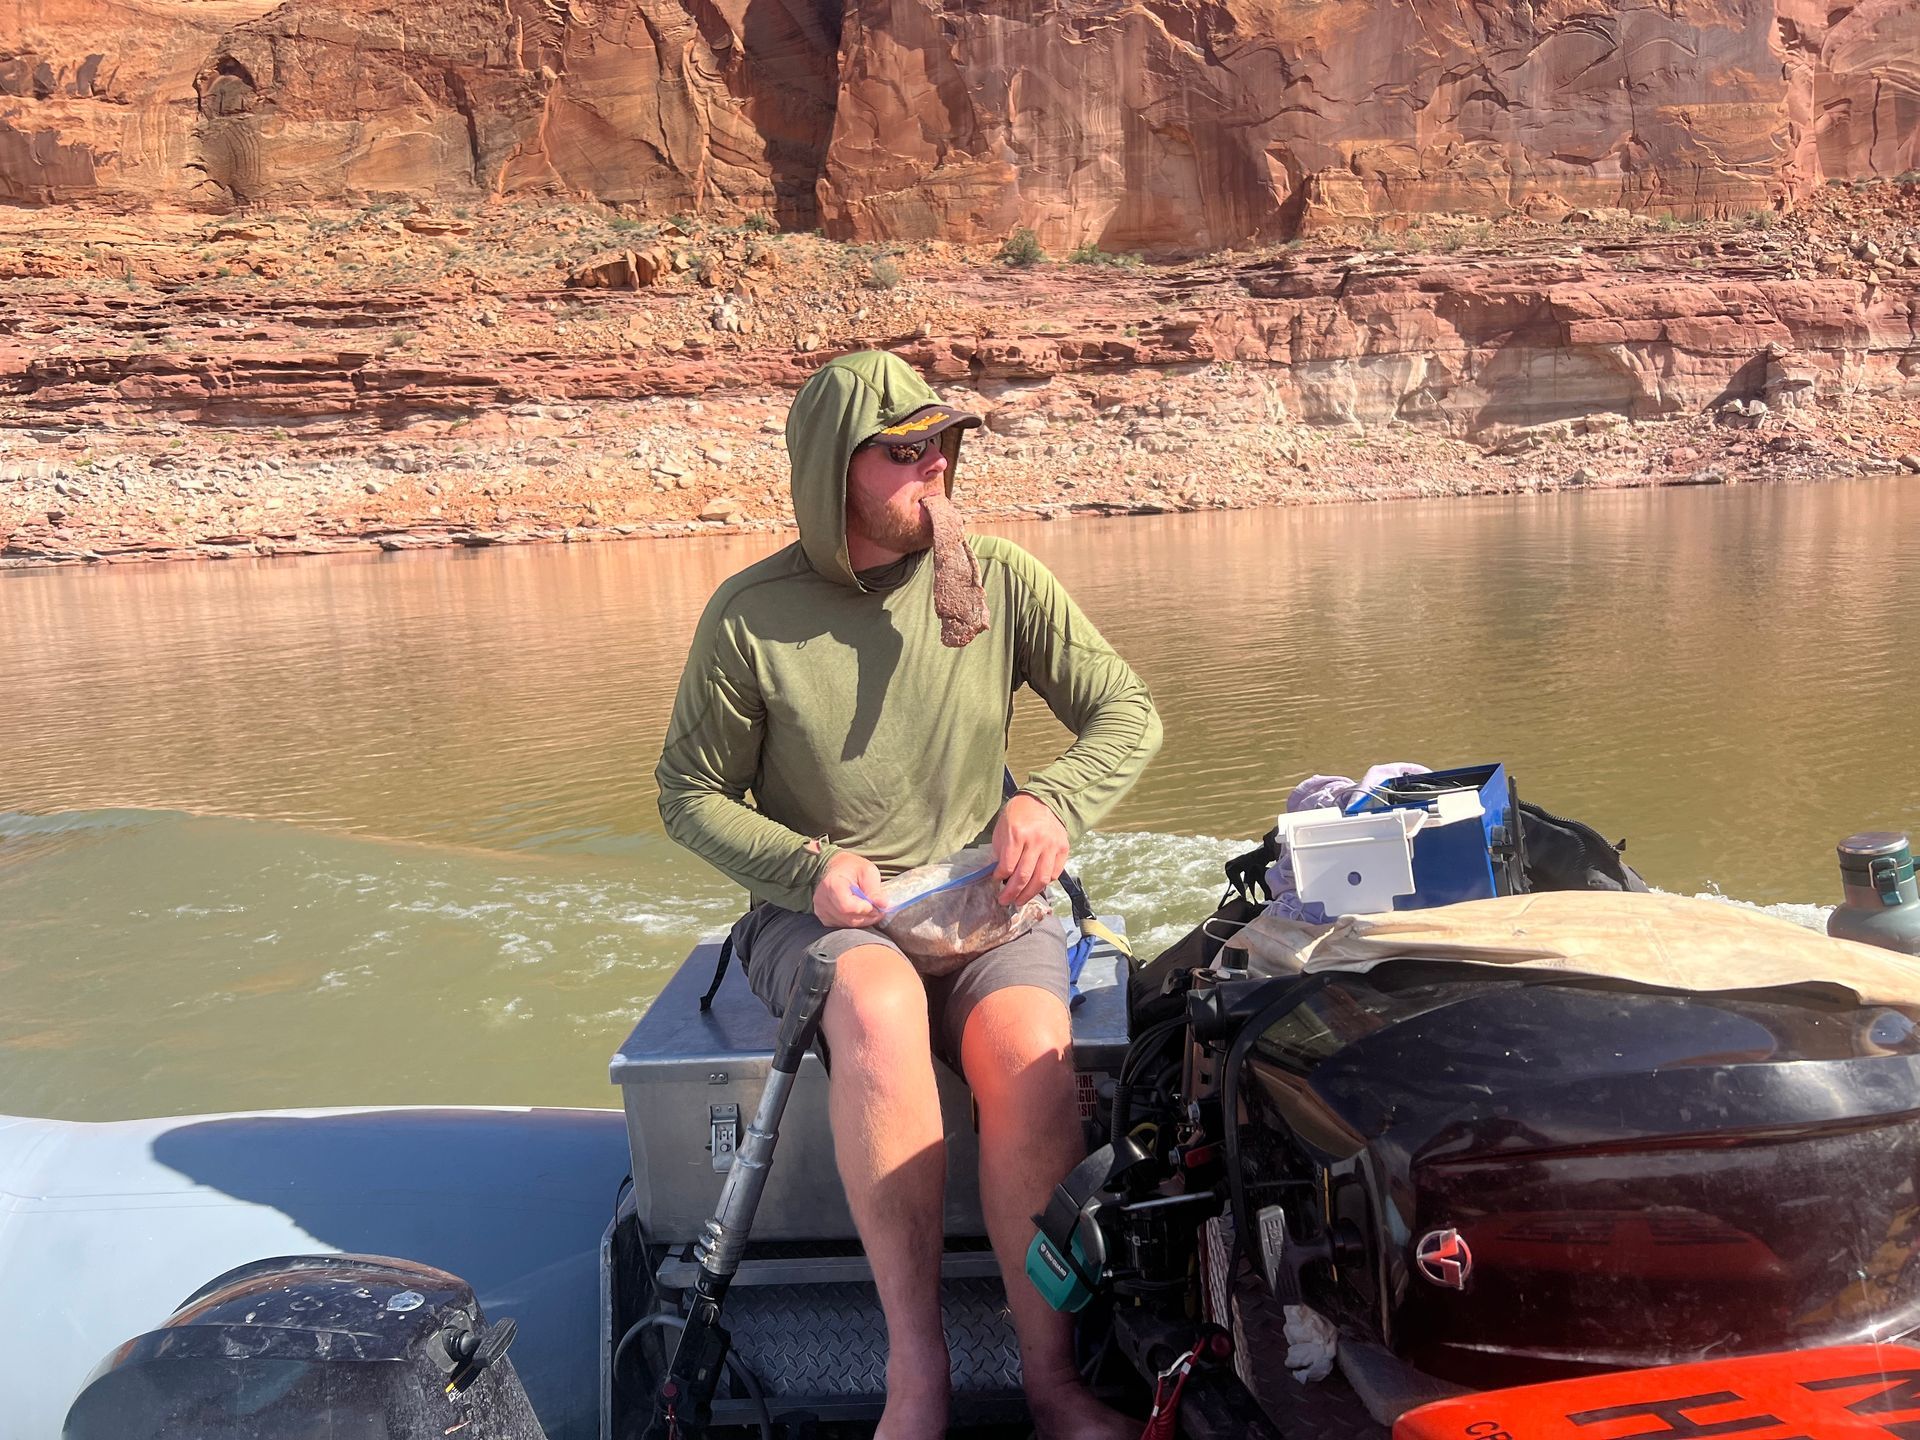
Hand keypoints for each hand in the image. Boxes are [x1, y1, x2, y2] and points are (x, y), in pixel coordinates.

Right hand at [812, 850, 885, 927]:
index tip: (875, 904)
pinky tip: (859, 912)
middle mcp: (822, 899)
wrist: (836, 867)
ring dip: (863, 920)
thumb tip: (883, 905)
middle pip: (848, 918)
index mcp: (832, 884)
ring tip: (871, 910)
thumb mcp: (868, 872)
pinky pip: (842, 925)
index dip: (865, 909)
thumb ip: (874, 890)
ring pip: (846, 924)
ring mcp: (821, 909)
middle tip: (879, 910)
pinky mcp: (823, 916)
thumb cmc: (853, 868)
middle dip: (867, 916)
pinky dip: (854, 921)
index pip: (847, 907)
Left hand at [991, 793, 1068, 907]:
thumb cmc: (1017, 815)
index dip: (999, 878)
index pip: (1008, 866)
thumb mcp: (1002, 828)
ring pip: (1041, 879)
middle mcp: (1036, 841)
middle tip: (1005, 901)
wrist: (1043, 800)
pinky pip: (1055, 873)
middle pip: (1024, 876)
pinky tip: (1035, 886)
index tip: (995, 881)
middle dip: (1012, 893)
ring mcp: (1052, 846)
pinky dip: (1044, 883)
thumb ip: (1000, 852)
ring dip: (1029, 894)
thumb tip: (998, 874)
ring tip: (1020, 900)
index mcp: (1018, 834)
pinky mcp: (1063, 848)